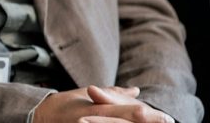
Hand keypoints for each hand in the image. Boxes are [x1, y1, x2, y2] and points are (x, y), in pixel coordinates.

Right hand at [33, 85, 173, 122]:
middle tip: (169, 122)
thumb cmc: (66, 104)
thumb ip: (114, 94)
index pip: (130, 111)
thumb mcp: (88, 95)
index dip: (151, 116)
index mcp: (98, 107)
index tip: (167, 118)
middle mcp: (94, 118)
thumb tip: (136, 91)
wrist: (40, 116)